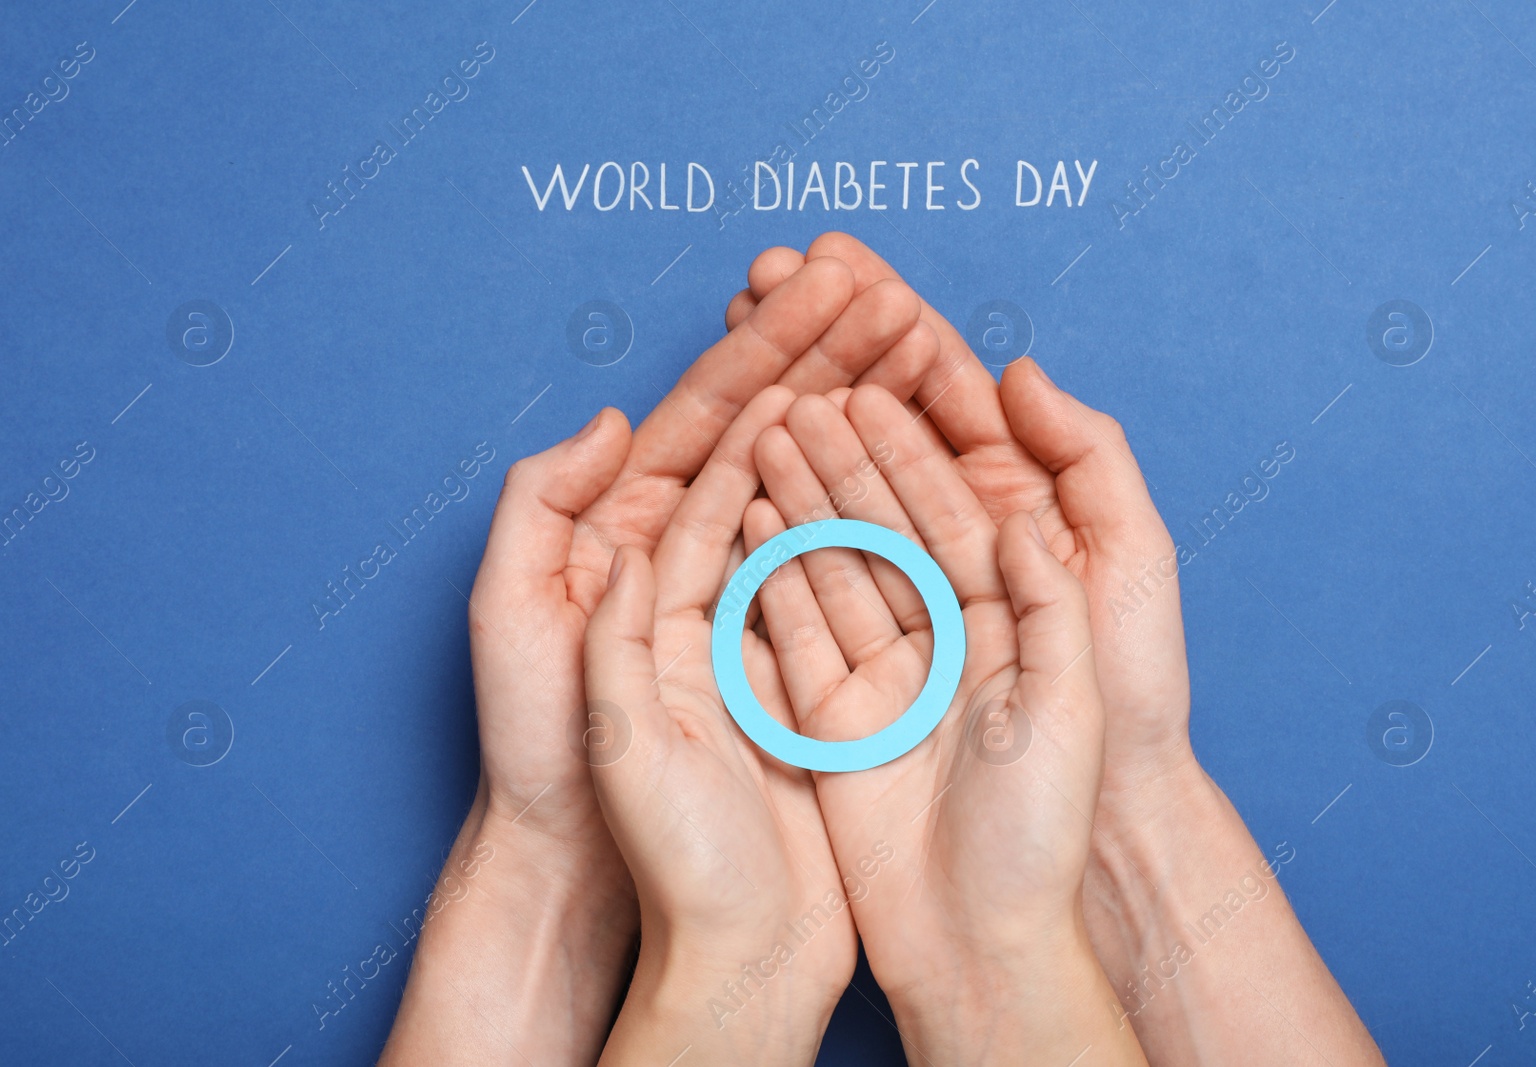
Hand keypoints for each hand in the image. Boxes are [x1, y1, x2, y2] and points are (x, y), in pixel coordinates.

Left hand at [383, 256, 934, 1064]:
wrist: (624, 897)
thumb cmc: (554, 775)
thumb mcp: (514, 628)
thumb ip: (544, 512)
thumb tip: (612, 420)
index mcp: (624, 536)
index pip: (708, 420)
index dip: (773, 350)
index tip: (836, 287)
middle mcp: (692, 561)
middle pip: (772, 439)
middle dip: (834, 364)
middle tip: (902, 299)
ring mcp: (756, 608)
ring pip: (822, 489)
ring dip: (874, 420)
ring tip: (930, 355)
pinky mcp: (808, 659)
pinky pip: (854, 567)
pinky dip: (894, 508)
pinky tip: (937, 466)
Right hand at [743, 384, 1147, 1065]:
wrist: (979, 943)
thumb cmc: (1047, 825)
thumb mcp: (1077, 693)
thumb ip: (1053, 591)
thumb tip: (1023, 510)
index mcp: (1014, 622)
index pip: (957, 512)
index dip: (913, 447)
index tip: (868, 384)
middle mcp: (947, 640)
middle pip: (889, 527)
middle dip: (846, 459)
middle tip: (800, 394)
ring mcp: (886, 678)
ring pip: (838, 568)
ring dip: (805, 500)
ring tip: (765, 435)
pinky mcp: (833, 719)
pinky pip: (799, 632)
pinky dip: (774, 575)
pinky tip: (750, 518)